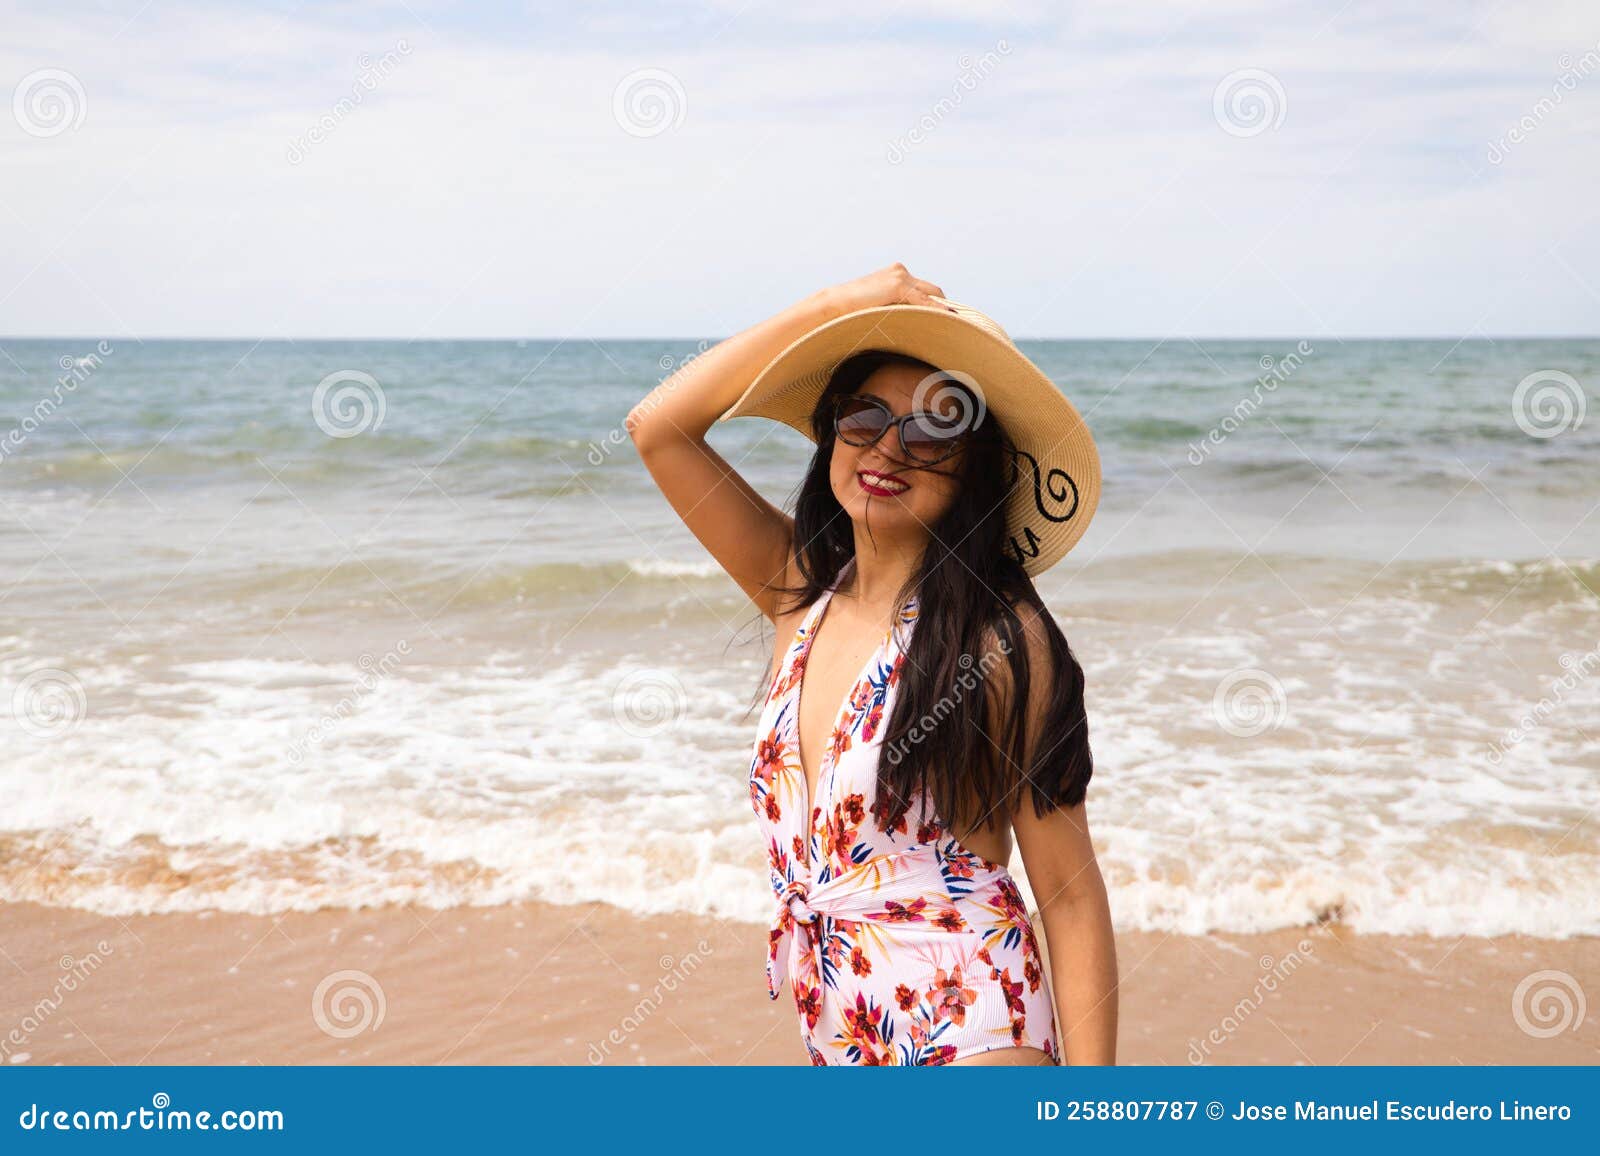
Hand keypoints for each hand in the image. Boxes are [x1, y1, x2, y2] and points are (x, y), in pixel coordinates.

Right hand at [818, 263, 952, 317]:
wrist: (835, 304)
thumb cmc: (851, 311)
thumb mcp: (877, 306)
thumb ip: (894, 307)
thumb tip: (910, 323)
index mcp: (894, 274)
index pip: (922, 288)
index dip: (935, 303)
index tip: (948, 317)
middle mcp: (900, 271)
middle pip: (932, 289)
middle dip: (943, 305)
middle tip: (955, 322)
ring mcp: (900, 276)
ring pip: (931, 294)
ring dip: (942, 309)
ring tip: (956, 324)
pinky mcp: (898, 285)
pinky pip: (924, 300)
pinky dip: (936, 310)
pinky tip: (948, 319)